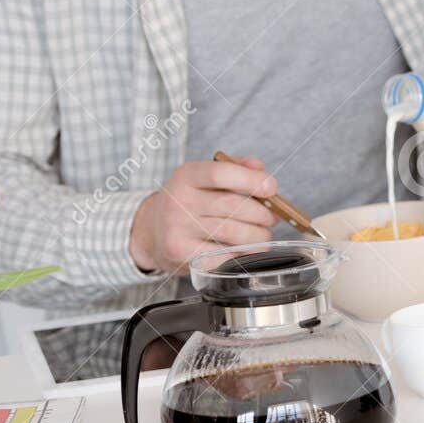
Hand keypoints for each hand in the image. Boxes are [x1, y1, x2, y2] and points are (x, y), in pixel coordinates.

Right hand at [129, 155, 278, 274]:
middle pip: (232, 206)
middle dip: (262, 214)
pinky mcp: (180, 253)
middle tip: (271, 219)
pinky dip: (241, 254)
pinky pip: (222, 255)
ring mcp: (177, 228)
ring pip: (232, 232)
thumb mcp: (204, 177)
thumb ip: (235, 168)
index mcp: (187, 175)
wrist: (152, 231)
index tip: (271, 188)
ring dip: (257, 237)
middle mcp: (179, 200)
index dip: (251, 180)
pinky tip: (244, 250)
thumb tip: (259, 169)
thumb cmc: (189, 202)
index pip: (221, 173)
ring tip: (262, 236)